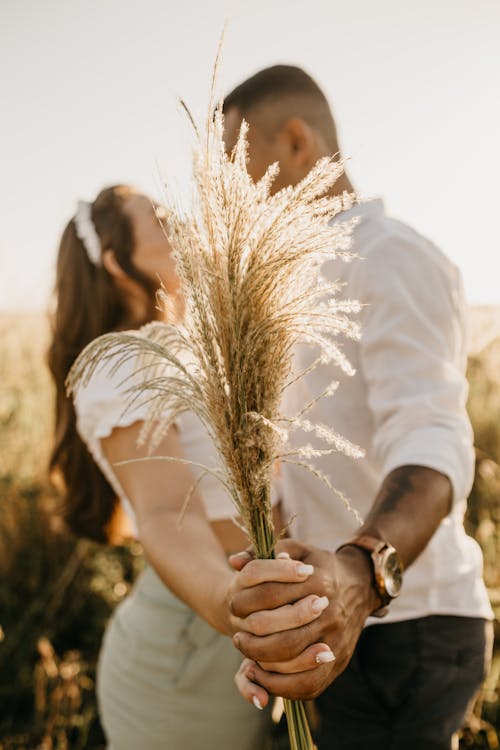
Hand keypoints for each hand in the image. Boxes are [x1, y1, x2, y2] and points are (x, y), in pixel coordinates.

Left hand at [229, 539, 378, 700]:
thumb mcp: (297, 549)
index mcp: (317, 581)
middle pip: (281, 634)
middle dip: (253, 640)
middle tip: (237, 637)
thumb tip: (234, 562)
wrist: (360, 583)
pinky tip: (265, 675)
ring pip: (292, 660)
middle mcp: (329, 612)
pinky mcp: (339, 660)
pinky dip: (282, 685)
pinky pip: (308, 684)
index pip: (271, 595)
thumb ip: (265, 552)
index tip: (233, 607)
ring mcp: (336, 638)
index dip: (246, 603)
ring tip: (248, 657)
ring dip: (263, 662)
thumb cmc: (319, 565)